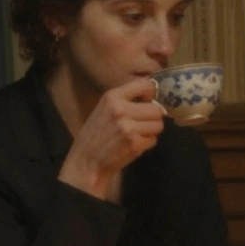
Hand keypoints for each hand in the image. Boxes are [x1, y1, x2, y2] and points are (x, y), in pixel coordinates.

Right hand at [58, 77, 166, 199]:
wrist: (86, 161)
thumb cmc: (96, 134)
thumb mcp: (104, 108)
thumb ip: (126, 100)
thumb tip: (153, 95)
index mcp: (112, 97)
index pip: (146, 85)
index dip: (152, 94)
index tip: (148, 102)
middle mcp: (121, 110)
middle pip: (157, 109)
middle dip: (153, 117)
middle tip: (142, 123)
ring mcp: (128, 127)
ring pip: (159, 124)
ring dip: (151, 131)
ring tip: (137, 134)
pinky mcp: (134, 144)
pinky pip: (154, 139)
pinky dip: (147, 143)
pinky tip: (134, 144)